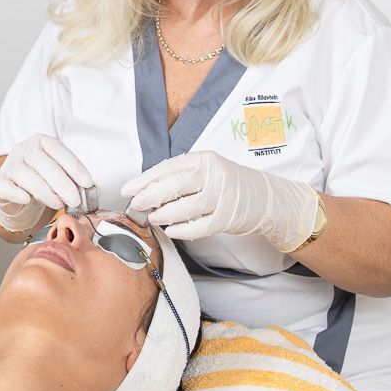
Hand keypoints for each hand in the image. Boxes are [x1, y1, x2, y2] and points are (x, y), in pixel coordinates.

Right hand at [0, 134, 94, 232]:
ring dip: (43, 190)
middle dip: (61, 182)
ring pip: (23, 173)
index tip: (87, 183)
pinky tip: (27, 199)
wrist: (15, 190)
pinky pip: (4, 186)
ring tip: (58, 203)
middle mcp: (22, 149)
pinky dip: (16, 193)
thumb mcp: (57, 175)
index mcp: (40, 142)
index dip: (74, 166)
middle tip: (75, 199)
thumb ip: (72, 180)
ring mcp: (8, 165)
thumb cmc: (40, 180)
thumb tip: (91, 191)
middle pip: (40, 161)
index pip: (58, 149)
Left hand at [122, 151, 318, 251]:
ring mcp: (222, 197)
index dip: (145, 180)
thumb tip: (143, 189)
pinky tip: (171, 230)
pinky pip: (199, 227)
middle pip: (175, 186)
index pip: (168, 168)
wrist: (262, 197)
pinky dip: (182, 231)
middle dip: (150, 197)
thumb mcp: (204, 169)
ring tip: (153, 217)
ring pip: (185, 208)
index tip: (128, 189)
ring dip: (164, 215)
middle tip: (136, 204)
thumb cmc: (225, 182)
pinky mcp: (227, 218)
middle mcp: (214, 175)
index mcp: (204, 159)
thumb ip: (178, 176)